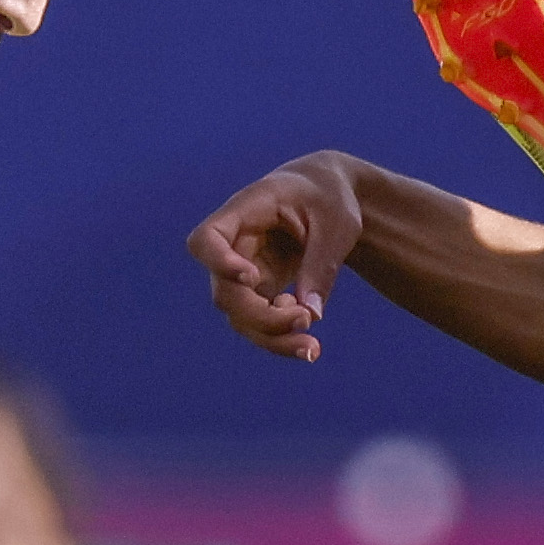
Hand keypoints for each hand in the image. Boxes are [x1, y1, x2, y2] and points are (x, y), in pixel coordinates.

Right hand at [187, 154, 364, 360]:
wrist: (328, 196)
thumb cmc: (329, 198)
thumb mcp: (336, 224)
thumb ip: (322, 264)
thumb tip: (311, 314)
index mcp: (247, 211)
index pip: (207, 239)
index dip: (218, 263)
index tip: (252, 277)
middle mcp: (236, 245)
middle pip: (225, 292)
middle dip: (261, 317)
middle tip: (305, 321)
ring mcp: (243, 271)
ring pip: (239, 316)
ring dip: (271, 338)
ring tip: (312, 348)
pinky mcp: (259, 291)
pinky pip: (258, 323)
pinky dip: (280, 337)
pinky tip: (307, 335)